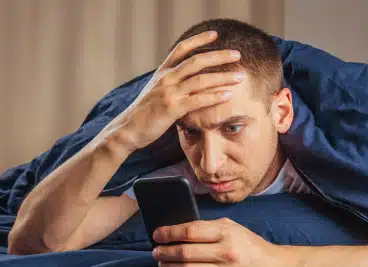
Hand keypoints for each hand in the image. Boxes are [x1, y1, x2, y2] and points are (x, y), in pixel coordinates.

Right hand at [111, 30, 243, 150]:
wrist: (127, 130)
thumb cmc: (143, 113)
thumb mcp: (154, 92)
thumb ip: (169, 84)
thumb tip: (185, 81)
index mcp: (162, 72)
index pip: (181, 49)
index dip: (199, 39)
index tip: (215, 35)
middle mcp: (166, 78)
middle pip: (197, 60)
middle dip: (219, 56)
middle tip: (237, 54)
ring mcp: (169, 92)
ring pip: (201, 79)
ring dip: (223, 76)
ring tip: (240, 76)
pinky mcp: (172, 108)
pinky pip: (198, 100)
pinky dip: (215, 96)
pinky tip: (229, 95)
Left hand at [152, 218, 295, 266]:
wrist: (274, 266)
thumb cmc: (250, 245)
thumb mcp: (232, 228)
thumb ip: (209, 228)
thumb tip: (181, 230)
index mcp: (225, 230)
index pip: (191, 230)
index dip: (170, 232)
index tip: (157, 234)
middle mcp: (225, 249)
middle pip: (186, 251)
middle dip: (166, 251)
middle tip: (155, 251)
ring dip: (170, 266)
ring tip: (162, 263)